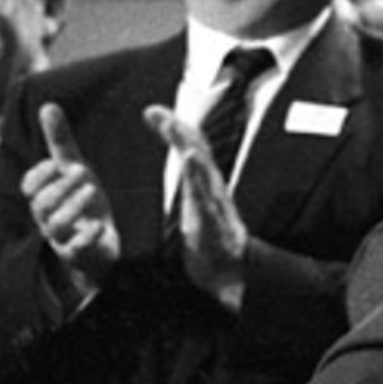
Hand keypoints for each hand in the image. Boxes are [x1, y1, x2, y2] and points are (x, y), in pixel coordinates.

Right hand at [22, 102, 119, 297]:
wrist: (99, 241)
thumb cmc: (82, 200)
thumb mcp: (74, 167)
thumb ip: (60, 141)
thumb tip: (48, 105)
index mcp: (44, 197)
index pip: (29, 186)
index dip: (40, 174)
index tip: (57, 163)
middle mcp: (47, 218)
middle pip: (41, 204)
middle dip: (61, 186)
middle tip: (83, 172)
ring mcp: (61, 238)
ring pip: (55, 225)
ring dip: (73, 206)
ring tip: (92, 190)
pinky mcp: (78, 255)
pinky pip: (75, 249)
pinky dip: (86, 235)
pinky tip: (98, 225)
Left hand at [143, 106, 248, 309]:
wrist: (230, 272)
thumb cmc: (212, 246)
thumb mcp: (196, 217)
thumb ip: (195, 204)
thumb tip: (184, 176)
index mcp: (203, 186)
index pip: (190, 150)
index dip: (173, 129)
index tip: (152, 112)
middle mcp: (210, 188)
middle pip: (195, 150)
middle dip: (177, 129)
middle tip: (156, 112)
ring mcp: (212, 200)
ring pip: (199, 164)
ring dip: (186, 142)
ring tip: (172, 124)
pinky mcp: (211, 216)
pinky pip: (202, 189)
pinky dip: (196, 170)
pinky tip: (188, 156)